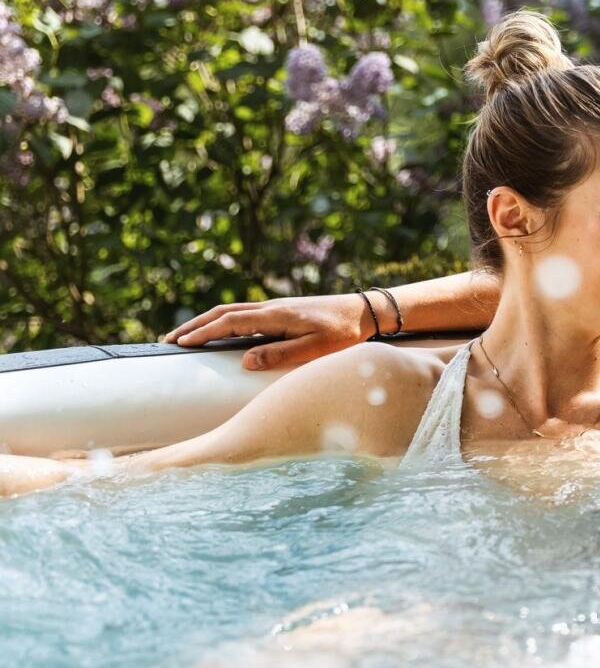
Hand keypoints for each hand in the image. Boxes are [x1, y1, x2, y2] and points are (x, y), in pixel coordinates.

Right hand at [165, 294, 369, 369]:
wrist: (364, 311)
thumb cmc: (344, 333)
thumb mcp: (316, 348)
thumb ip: (281, 353)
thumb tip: (244, 360)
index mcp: (275, 316)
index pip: (229, 323)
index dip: (203, 333)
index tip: (180, 344)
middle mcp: (270, 308)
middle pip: (222, 314)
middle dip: (193, 326)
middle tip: (167, 340)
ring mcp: (274, 308)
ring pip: (230, 312)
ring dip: (205, 322)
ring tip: (184, 336)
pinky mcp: (281, 311)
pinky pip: (243, 314)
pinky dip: (222, 321)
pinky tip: (218, 331)